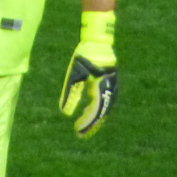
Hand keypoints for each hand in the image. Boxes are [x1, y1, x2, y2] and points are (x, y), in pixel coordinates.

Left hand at [59, 11, 117, 138]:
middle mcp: (109, 90)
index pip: (93, 112)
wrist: (99, 42)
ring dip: (94, 118)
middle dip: (91, 125)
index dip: (86, 124)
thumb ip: (70, 94)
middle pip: (101, 114)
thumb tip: (64, 112)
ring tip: (84, 126)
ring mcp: (112, 87)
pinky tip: (87, 110)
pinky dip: (97, 109)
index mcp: (100, 89)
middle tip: (80, 135)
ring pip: (104, 109)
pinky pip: (105, 101)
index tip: (77, 131)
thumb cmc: (84, 56)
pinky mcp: (110, 84)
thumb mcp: (74, 74)